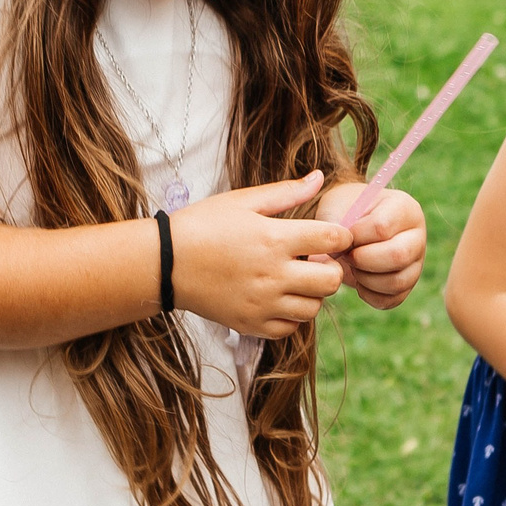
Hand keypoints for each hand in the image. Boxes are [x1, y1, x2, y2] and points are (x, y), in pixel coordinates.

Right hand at [166, 170, 350, 337]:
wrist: (164, 262)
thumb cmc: (203, 224)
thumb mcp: (243, 201)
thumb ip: (286, 193)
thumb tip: (319, 177)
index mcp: (275, 238)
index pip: (333, 239)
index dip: (340, 236)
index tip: (331, 235)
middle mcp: (274, 274)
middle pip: (331, 281)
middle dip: (331, 268)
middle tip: (314, 260)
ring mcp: (263, 303)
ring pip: (314, 308)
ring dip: (312, 293)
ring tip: (294, 279)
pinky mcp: (251, 324)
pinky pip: (290, 328)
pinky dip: (291, 316)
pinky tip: (278, 298)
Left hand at [314, 181, 425, 308]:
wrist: (350, 224)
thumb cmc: (344, 211)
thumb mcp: (337, 208)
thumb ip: (334, 226)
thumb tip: (329, 255)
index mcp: (404, 208)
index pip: (382, 227)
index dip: (355, 236)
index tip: (341, 236)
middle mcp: (417, 235)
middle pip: (398, 256)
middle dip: (362, 260)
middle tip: (346, 255)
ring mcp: (416, 262)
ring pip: (397, 282)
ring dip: (365, 279)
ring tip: (352, 266)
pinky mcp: (407, 285)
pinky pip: (391, 300)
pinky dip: (368, 294)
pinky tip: (357, 280)